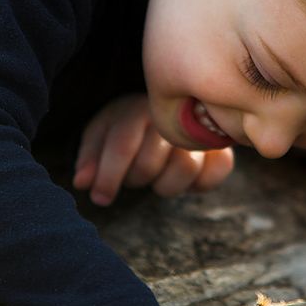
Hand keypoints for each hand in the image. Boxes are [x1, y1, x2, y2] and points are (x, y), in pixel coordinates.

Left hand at [72, 94, 234, 205]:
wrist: (162, 111)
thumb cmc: (127, 127)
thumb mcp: (101, 135)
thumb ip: (90, 158)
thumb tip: (82, 182)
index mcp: (138, 107)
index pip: (122, 144)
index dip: (109, 176)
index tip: (100, 199)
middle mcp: (173, 114)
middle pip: (150, 163)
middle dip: (135, 179)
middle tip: (133, 177)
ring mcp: (201, 129)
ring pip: (184, 168)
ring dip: (165, 185)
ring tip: (158, 178)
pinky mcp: (222, 146)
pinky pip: (219, 171)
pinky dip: (201, 183)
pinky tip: (187, 181)